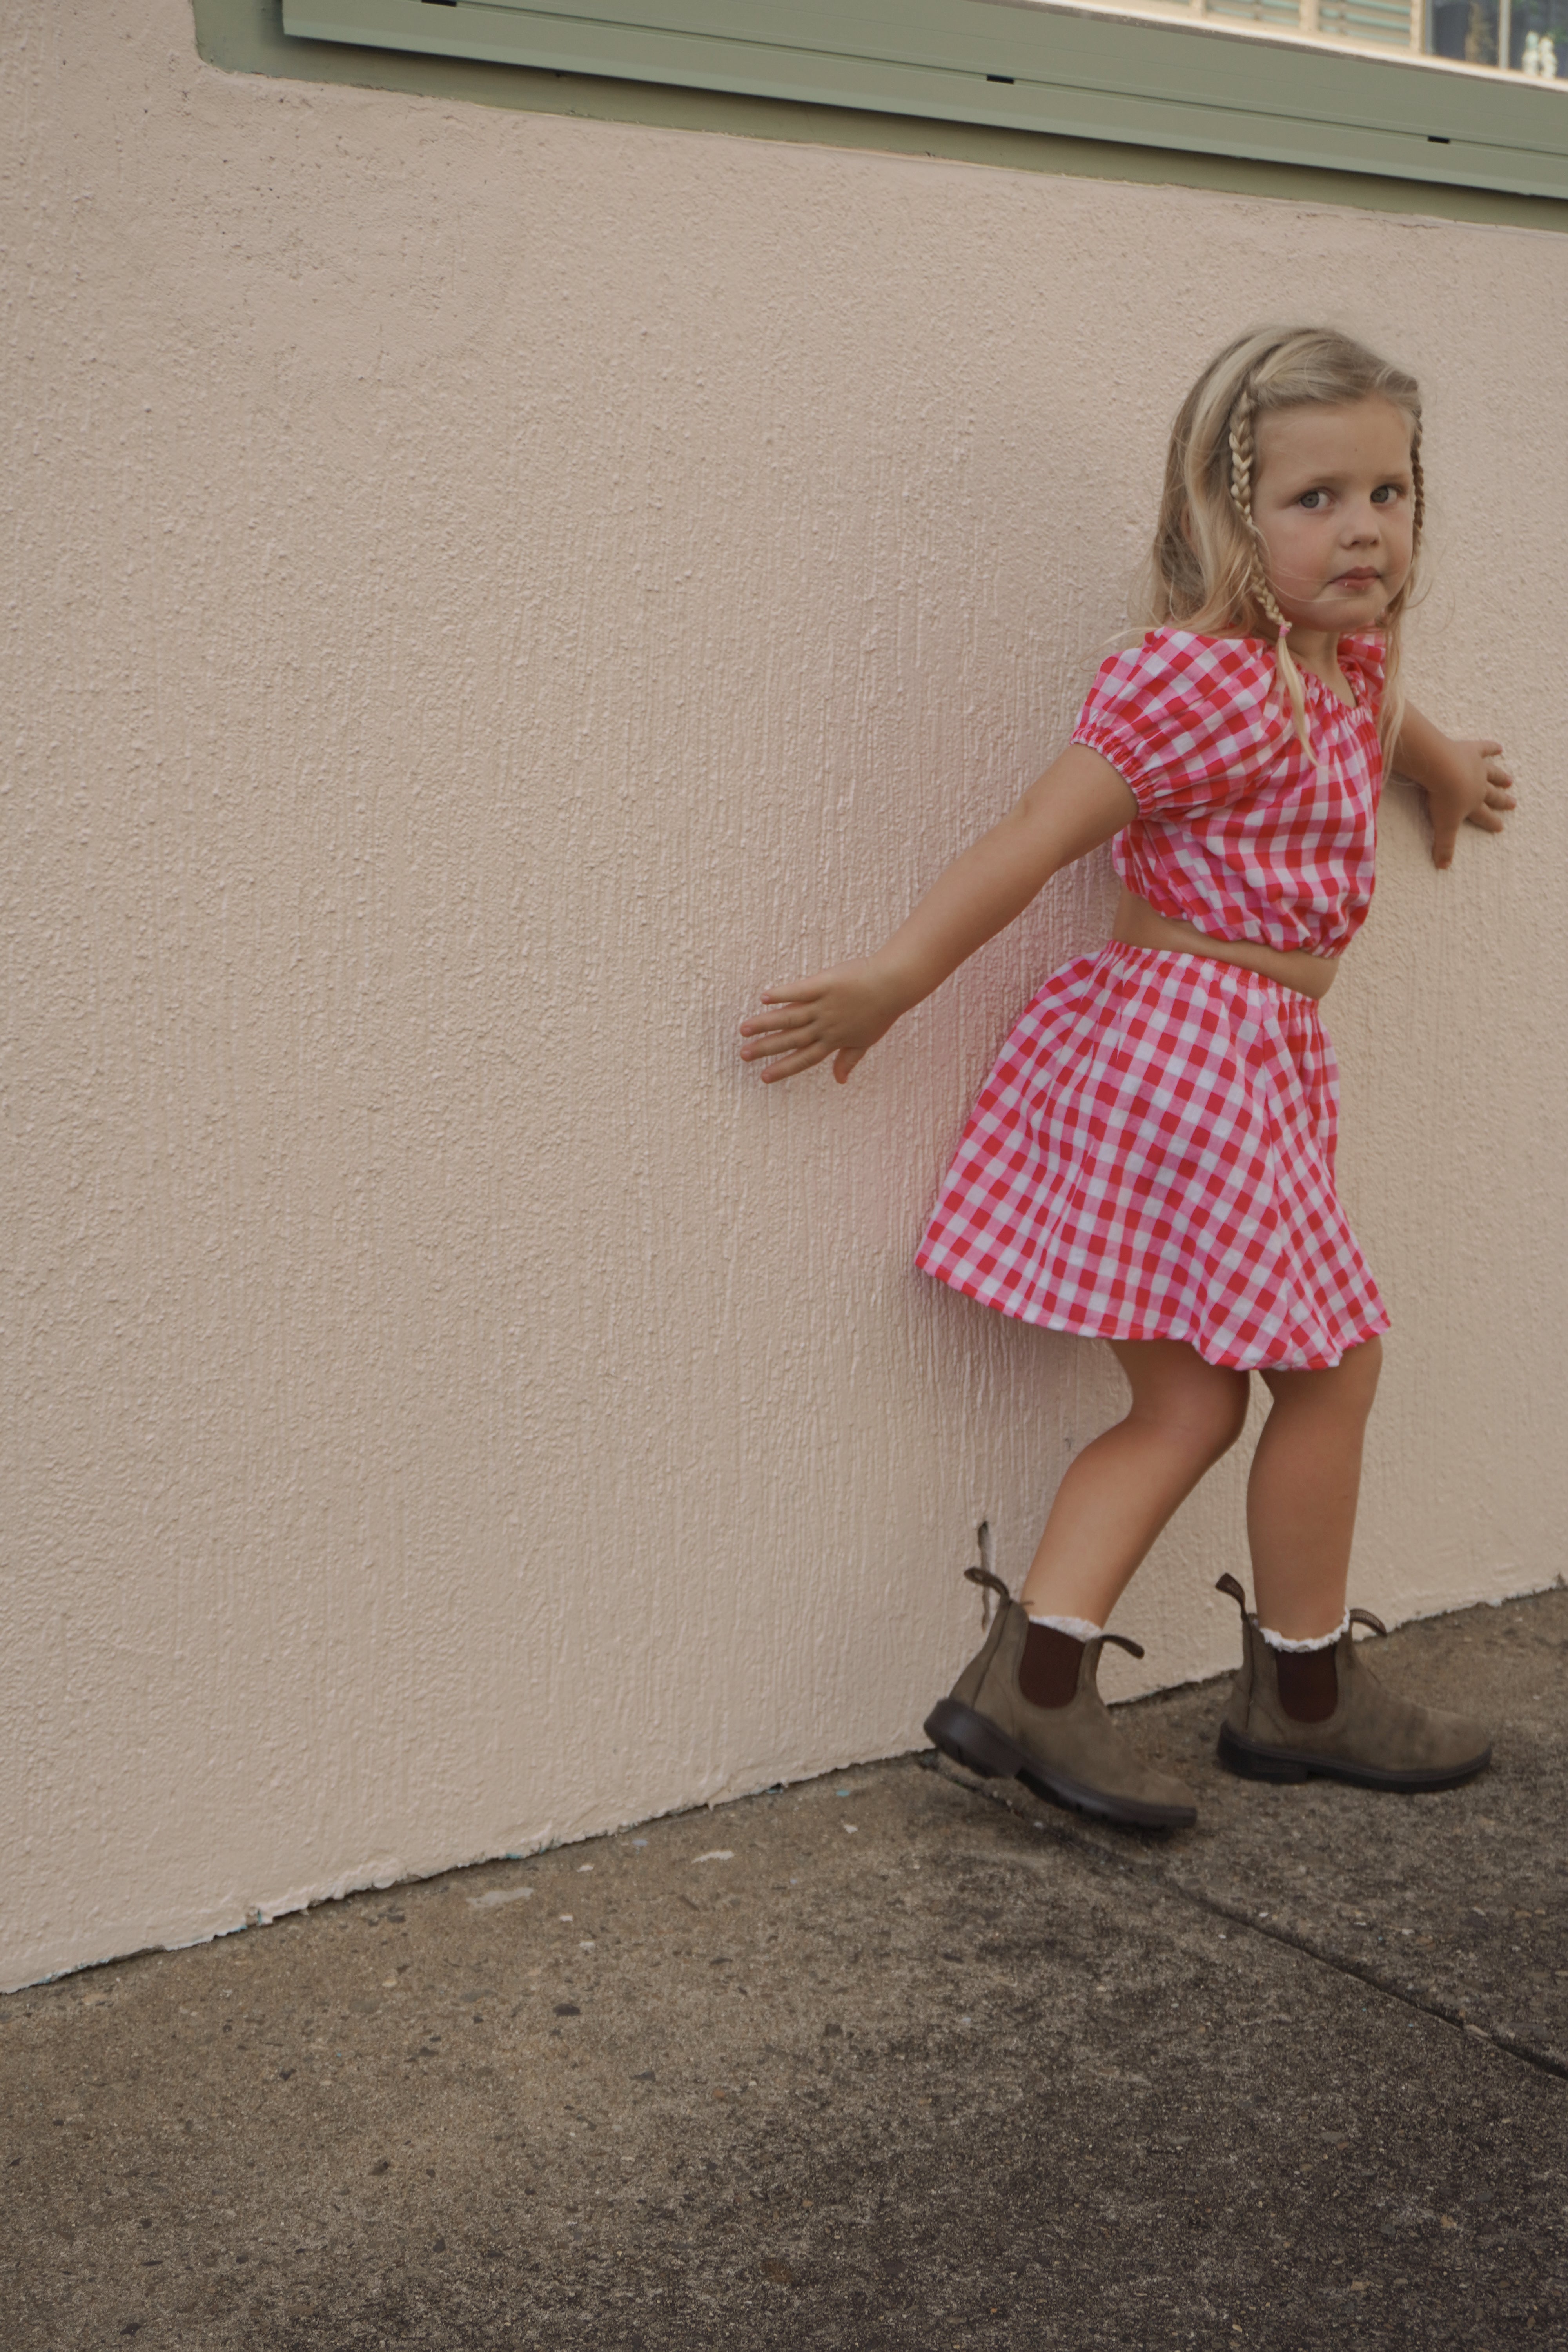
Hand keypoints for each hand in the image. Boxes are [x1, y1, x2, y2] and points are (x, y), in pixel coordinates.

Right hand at [738, 958, 908, 1084]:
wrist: (893, 984)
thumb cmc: (881, 1011)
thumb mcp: (866, 1040)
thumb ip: (849, 1059)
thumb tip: (840, 1081)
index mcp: (834, 1040)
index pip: (804, 1058)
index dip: (783, 1068)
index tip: (763, 1078)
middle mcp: (825, 1026)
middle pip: (791, 1040)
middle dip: (766, 1049)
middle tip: (743, 1055)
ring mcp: (824, 1005)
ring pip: (790, 1018)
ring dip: (766, 1024)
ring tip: (744, 1029)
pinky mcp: (825, 984)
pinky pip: (800, 991)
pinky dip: (783, 994)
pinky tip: (764, 998)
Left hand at [1422, 738, 1515, 869]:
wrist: (1442, 769)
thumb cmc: (1442, 798)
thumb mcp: (1442, 826)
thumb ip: (1444, 847)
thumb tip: (1442, 868)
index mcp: (1473, 804)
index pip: (1484, 817)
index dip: (1492, 823)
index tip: (1501, 827)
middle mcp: (1479, 786)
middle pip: (1492, 795)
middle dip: (1502, 801)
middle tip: (1513, 803)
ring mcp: (1477, 768)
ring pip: (1492, 774)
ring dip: (1500, 778)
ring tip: (1509, 780)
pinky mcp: (1470, 750)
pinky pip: (1484, 749)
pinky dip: (1492, 748)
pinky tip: (1499, 748)